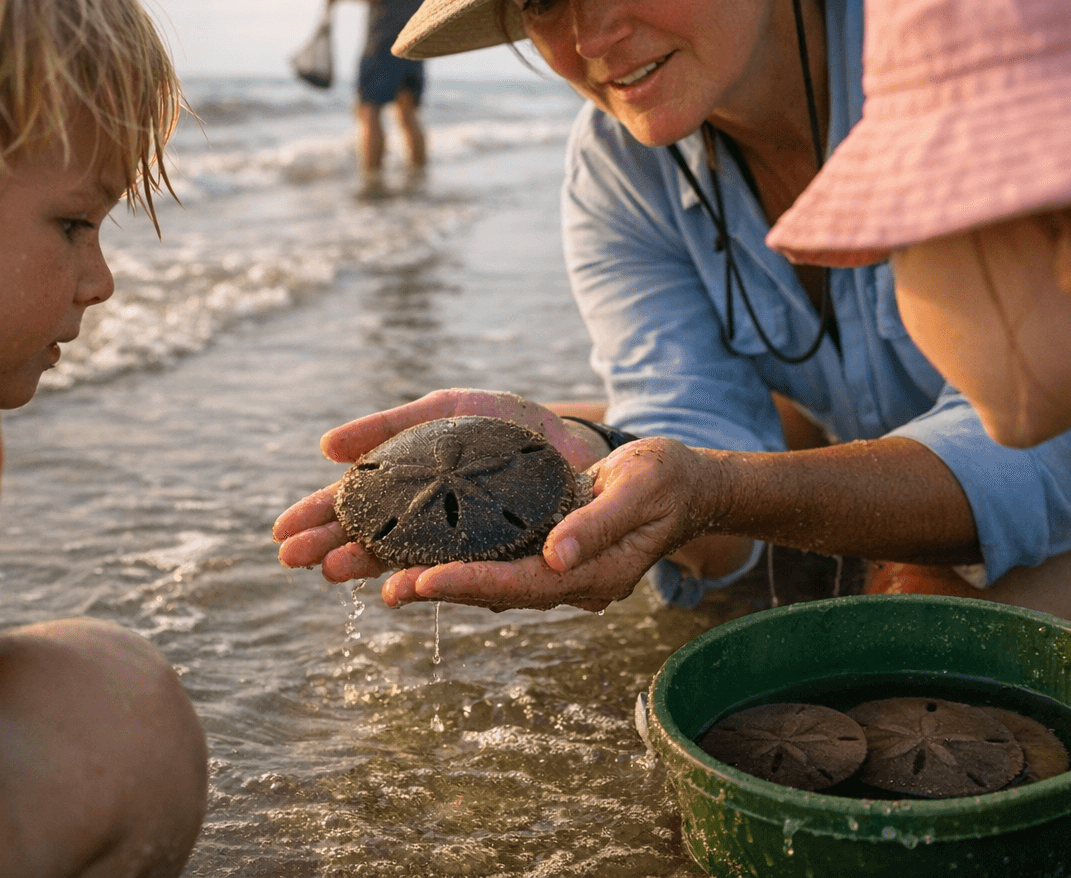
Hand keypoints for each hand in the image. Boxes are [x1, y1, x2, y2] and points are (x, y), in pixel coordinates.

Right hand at [272, 389, 608, 581]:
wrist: (573, 441)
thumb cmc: (506, 427)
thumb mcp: (444, 410)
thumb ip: (388, 425)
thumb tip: (326, 447)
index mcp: (408, 488)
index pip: (353, 506)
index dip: (317, 519)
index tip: (281, 533)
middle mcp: (429, 524)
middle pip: (371, 540)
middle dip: (332, 549)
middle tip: (296, 559)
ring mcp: (461, 545)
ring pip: (407, 561)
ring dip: (370, 567)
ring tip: (337, 571)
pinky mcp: (499, 560)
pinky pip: (465, 572)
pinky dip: (436, 578)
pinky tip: (408, 582)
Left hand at [380, 437, 727, 611]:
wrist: (687, 486)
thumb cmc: (666, 480)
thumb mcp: (639, 490)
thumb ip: (597, 525)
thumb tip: (554, 556)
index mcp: (593, 575)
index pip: (522, 584)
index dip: (471, 583)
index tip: (422, 581)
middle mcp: (568, 582)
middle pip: (494, 591)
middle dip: (438, 589)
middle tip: (383, 588)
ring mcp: (557, 572)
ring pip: (489, 580)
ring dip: (437, 578)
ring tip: (383, 576)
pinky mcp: (546, 554)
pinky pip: (495, 561)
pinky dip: (457, 557)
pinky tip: (417, 551)